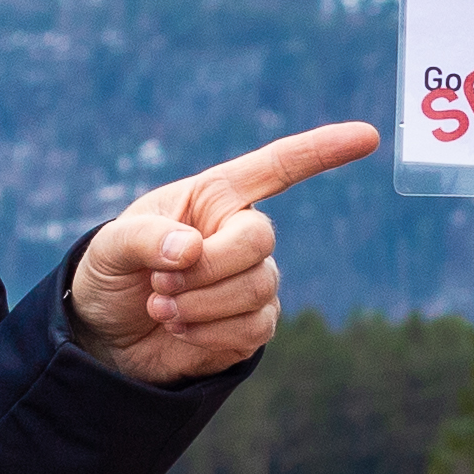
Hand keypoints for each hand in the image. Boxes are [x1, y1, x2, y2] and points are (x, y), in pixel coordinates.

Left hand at [64, 124, 381, 385]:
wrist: (106, 337)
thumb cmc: (109, 275)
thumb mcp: (110, 247)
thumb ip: (146, 238)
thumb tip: (192, 249)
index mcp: (215, 197)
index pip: (278, 167)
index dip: (323, 151)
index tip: (368, 136)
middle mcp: (240, 234)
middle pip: (259, 240)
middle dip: (208, 266)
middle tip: (161, 281)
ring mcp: (252, 281)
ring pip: (257, 289)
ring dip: (200, 304)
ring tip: (160, 305)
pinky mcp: (251, 326)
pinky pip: (253, 328)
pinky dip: (208, 333)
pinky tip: (178, 330)